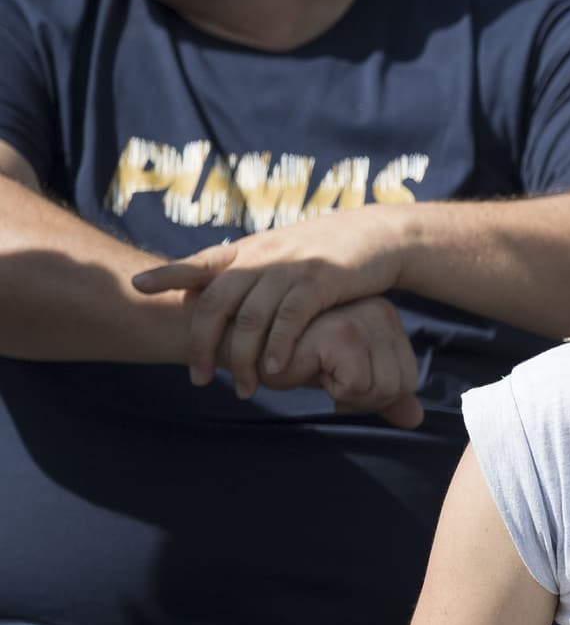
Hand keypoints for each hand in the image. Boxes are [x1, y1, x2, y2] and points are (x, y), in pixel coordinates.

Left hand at [133, 207, 411, 395]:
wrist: (378, 236)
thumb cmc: (328, 252)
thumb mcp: (283, 253)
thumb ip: (251, 272)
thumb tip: (216, 298)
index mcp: (251, 249)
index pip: (201, 261)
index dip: (168, 273)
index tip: (137, 285)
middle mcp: (265, 255)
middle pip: (218, 300)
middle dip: (202, 343)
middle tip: (197, 378)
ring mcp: (292, 266)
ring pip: (251, 316)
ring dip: (242, 358)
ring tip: (243, 389)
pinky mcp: (321, 280)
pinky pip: (289, 318)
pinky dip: (278, 347)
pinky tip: (274, 372)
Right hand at [263, 296, 423, 428]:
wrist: (249, 345)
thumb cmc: (297, 358)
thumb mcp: (349, 377)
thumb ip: (383, 395)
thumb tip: (415, 420)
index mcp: (386, 317)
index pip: (409, 378)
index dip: (377, 395)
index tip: (343, 379)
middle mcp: (380, 311)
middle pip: (401, 385)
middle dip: (364, 399)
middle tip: (330, 380)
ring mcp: (362, 319)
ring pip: (383, 387)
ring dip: (348, 396)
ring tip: (320, 373)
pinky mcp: (341, 333)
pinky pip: (358, 384)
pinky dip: (334, 390)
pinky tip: (312, 369)